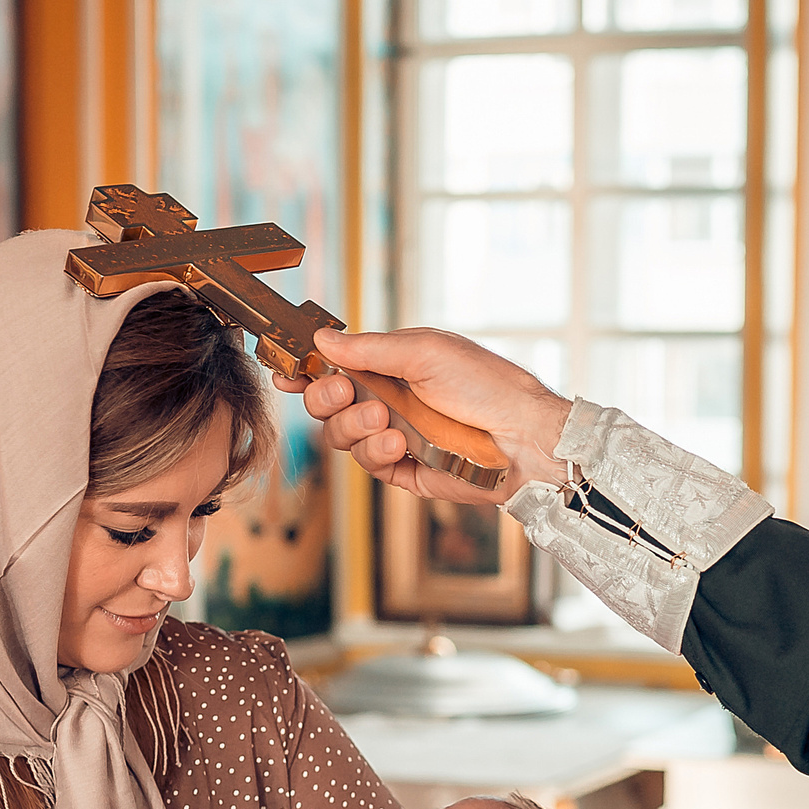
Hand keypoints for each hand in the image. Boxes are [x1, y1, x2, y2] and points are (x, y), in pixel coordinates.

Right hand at [275, 328, 571, 504]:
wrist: (523, 435)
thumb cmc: (486, 384)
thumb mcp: (425, 351)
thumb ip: (368, 348)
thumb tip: (322, 337)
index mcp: (391, 367)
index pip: (335, 368)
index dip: (305, 371)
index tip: (285, 372)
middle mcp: (389, 402)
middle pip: (328, 406)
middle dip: (326, 399)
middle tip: (343, 392)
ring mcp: (396, 438)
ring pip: (343, 438)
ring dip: (355, 427)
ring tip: (386, 420)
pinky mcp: (407, 471)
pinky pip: (371, 466)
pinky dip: (376, 453)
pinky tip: (397, 443)